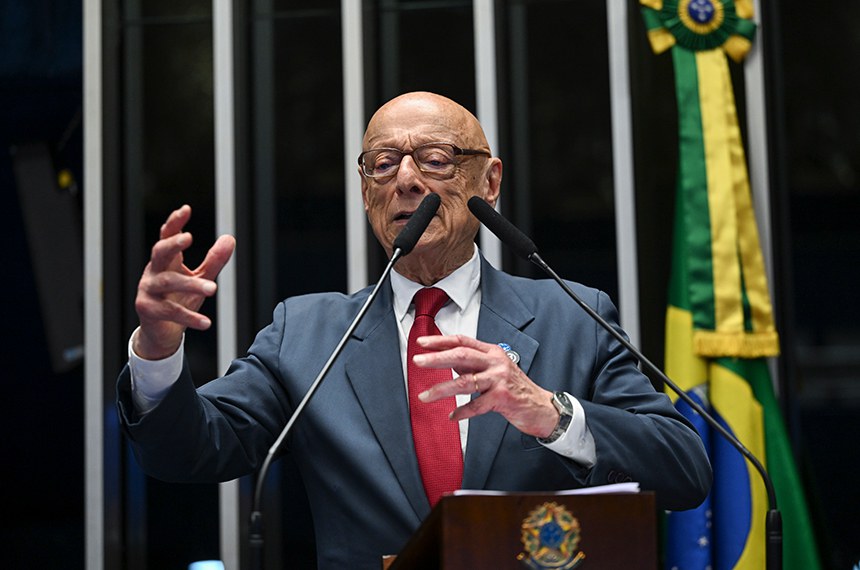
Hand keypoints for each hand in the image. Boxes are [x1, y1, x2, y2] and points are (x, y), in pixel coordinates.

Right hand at [133, 205, 235, 359]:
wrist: (161, 332)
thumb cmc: (179, 299)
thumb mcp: (200, 278)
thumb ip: (213, 260)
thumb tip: (230, 238)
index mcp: (166, 261)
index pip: (167, 236)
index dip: (175, 223)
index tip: (186, 209)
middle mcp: (153, 272)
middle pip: (159, 252)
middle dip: (173, 244)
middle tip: (189, 238)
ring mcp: (148, 290)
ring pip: (167, 282)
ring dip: (191, 284)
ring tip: (213, 289)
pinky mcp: (148, 310)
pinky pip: (170, 311)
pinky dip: (189, 317)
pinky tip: (206, 322)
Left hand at [412, 335, 558, 437]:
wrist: (542, 408)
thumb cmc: (517, 389)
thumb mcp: (496, 370)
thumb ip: (475, 365)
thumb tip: (449, 362)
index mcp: (492, 352)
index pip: (462, 341)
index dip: (441, 341)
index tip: (422, 343)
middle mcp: (496, 362)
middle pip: (461, 355)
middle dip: (437, 359)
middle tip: (418, 361)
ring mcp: (499, 379)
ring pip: (464, 382)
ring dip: (442, 389)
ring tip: (426, 395)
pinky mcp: (502, 398)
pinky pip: (476, 405)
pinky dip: (462, 412)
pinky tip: (453, 416)